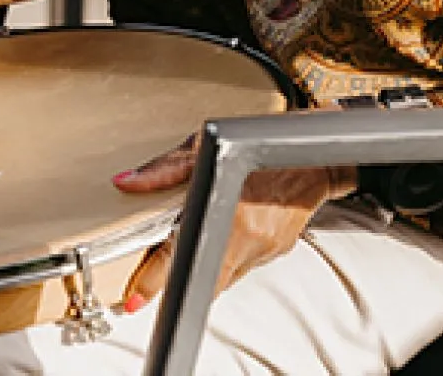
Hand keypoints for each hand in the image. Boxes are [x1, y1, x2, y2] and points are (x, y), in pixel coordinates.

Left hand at [112, 135, 351, 312]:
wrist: (315, 157)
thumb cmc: (262, 144)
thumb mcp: (204, 145)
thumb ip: (165, 169)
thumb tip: (127, 183)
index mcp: (227, 211)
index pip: (183, 256)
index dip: (156, 280)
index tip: (136, 298)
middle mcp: (248, 238)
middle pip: (203, 278)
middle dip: (179, 281)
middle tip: (156, 282)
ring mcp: (265, 250)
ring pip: (223, 275)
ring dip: (205, 268)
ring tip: (197, 246)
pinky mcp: (276, 252)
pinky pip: (243, 265)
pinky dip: (228, 256)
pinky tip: (228, 234)